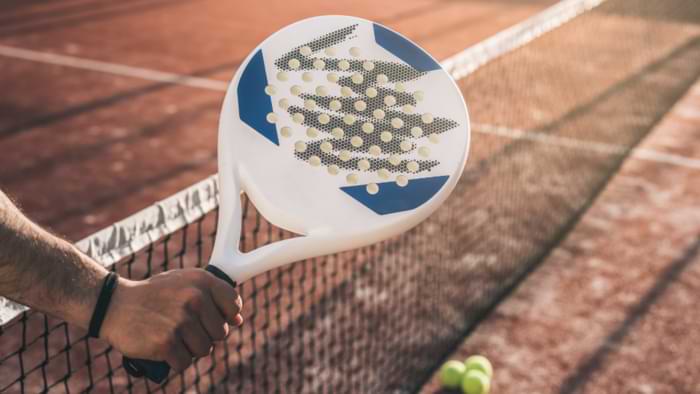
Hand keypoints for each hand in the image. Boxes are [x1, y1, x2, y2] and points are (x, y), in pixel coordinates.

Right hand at [100, 269, 242, 371]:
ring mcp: (181, 321)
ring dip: (190, 349)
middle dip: (204, 335)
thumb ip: (212, 297)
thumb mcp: (184, 283)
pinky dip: (175, 361)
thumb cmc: (155, 295)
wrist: (115, 305)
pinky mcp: (166, 343)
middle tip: (183, 327)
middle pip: (221, 333)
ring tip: (172, 335)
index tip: (210, 317)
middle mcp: (194, 299)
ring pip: (205, 350)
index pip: (234, 305)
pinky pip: (185, 363)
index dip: (226, 316)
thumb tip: (238, 320)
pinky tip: (163, 347)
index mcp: (202, 280)